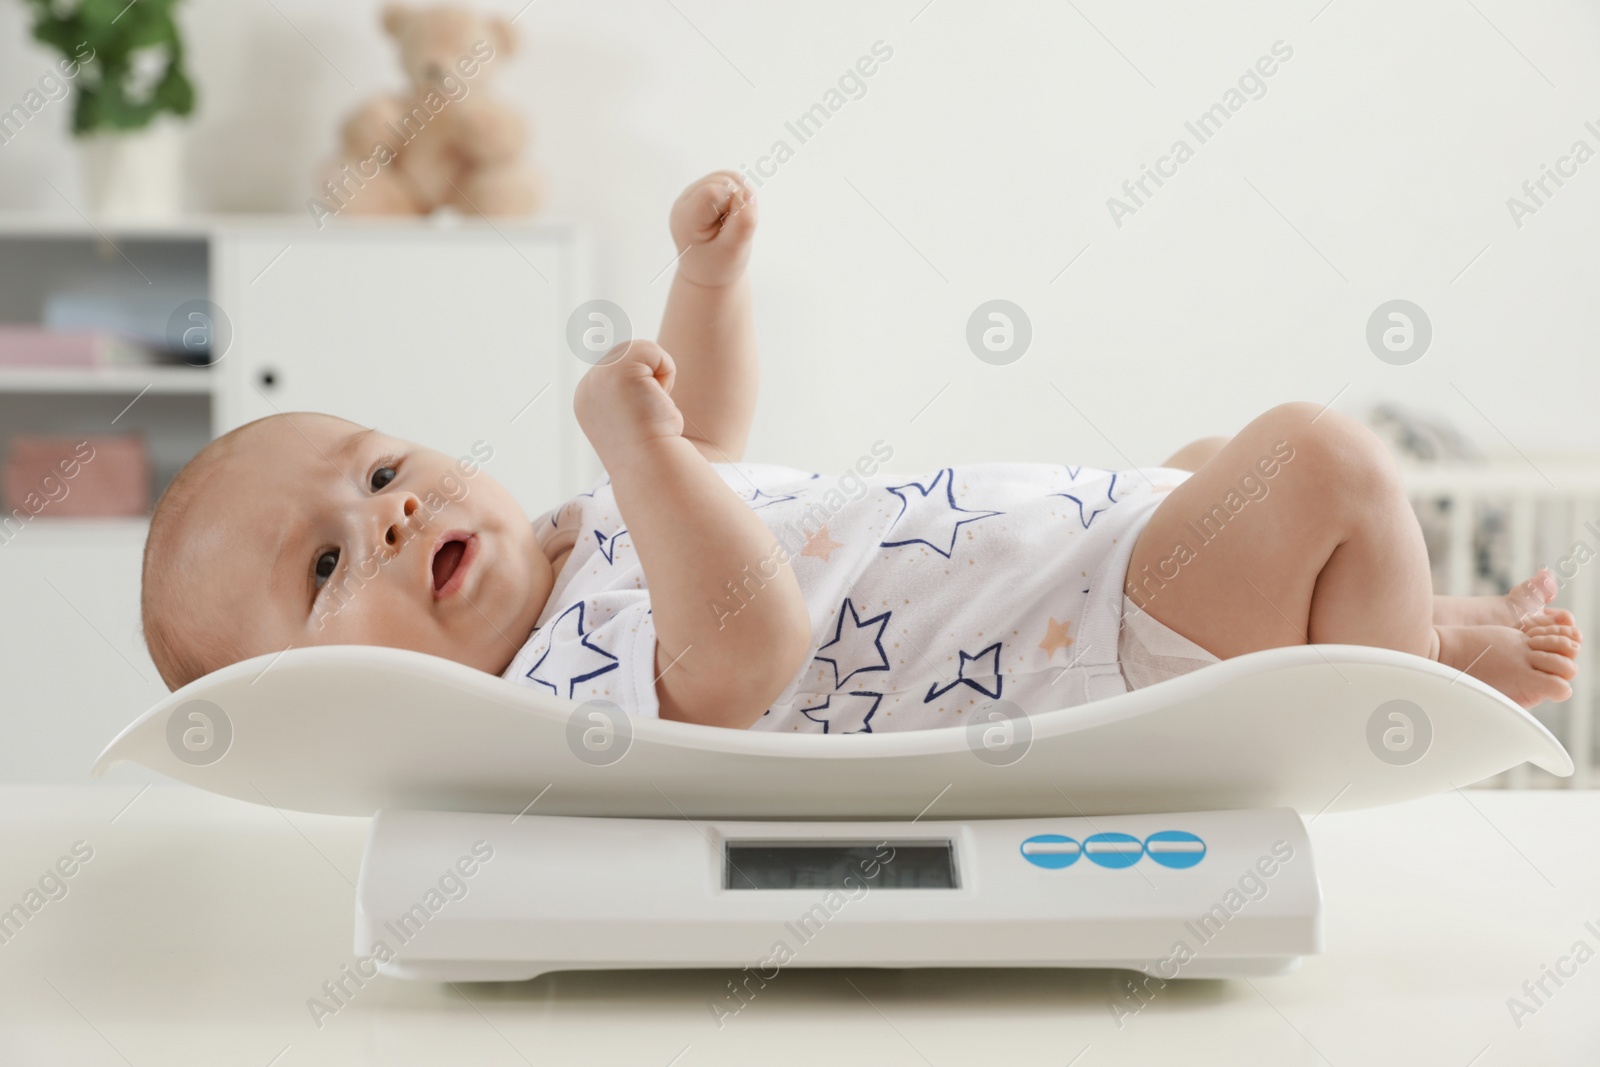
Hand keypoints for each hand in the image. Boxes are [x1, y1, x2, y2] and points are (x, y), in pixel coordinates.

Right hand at [573, 339, 683, 468]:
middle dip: (650, 382)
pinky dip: (667, 373)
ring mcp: (599, 376)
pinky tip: (656, 402)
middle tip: (648, 415)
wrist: (650, 467)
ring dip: (659, 380)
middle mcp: (587, 386)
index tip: (640, 421)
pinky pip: (654, 352)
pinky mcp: (618, 369)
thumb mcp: (632, 419)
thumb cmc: (650, 452)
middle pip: (632, 356)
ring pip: (642, 351)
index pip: (623, 371)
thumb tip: (645, 373)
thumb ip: (630, 394)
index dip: (642, 390)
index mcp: (587, 399)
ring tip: (651, 409)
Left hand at [668, 170, 757, 287]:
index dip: (735, 203)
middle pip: (722, 181)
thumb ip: (743, 222)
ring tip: (732, 222)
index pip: (713, 191)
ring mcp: (692, 194)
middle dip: (738, 200)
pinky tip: (732, 214)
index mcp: (685, 218)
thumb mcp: (734, 250)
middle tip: (732, 228)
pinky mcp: (702, 190)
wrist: (709, 271)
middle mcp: (684, 201)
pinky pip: (729, 180)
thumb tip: (747, 192)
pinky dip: (738, 195)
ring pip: (727, 177)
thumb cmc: (720, 264)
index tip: (735, 227)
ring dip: (740, 196)